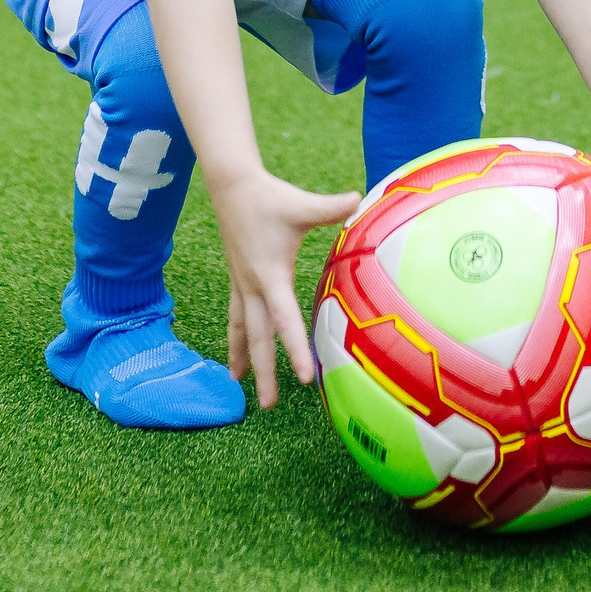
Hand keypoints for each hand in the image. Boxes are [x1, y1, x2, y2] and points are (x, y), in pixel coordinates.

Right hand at [207, 168, 361, 408]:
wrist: (231, 185)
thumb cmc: (269, 197)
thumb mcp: (301, 204)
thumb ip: (331, 207)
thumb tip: (359, 198)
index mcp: (270, 276)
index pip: (285, 320)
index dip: (296, 349)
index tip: (306, 378)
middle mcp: (253, 286)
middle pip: (258, 338)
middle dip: (264, 373)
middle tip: (269, 406)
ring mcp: (242, 285)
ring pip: (242, 331)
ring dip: (244, 360)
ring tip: (240, 387)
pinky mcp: (238, 280)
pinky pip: (235, 317)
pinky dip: (236, 339)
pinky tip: (234, 356)